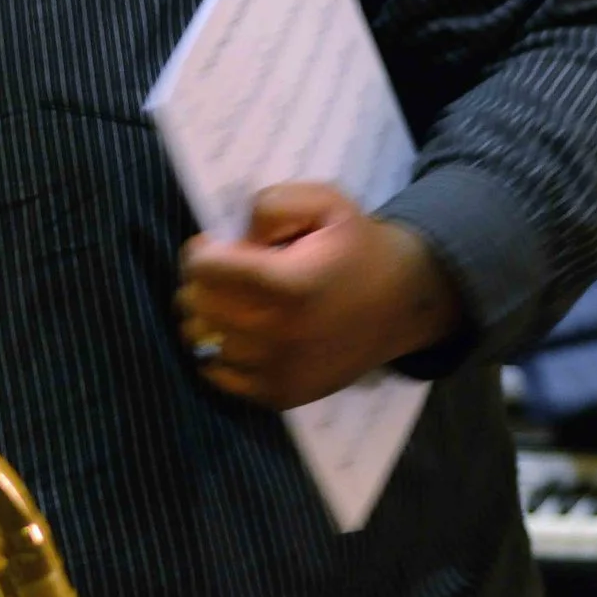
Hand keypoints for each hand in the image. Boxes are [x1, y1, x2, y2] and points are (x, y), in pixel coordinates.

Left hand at [178, 183, 463, 410]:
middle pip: (196, 304)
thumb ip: (272, 205)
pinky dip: (218, 350)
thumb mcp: (325, 201)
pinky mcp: (279, 395)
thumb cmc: (356, 247)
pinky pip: (216, 373)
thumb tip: (233, 242)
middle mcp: (280, 335)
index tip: (219, 245)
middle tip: (227, 272)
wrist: (401, 305)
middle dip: (201, 281)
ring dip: (206, 315)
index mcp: (289, 284)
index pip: (203, 269)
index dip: (203, 249)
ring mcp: (278, 371)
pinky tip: (243, 331)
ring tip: (234, 300)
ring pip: (200, 339)